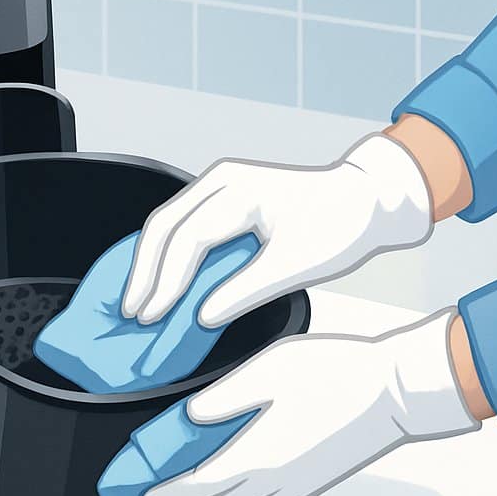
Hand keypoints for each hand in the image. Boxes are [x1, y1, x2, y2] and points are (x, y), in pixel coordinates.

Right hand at [122, 134, 432, 327]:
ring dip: (149, 263)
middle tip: (131, 312)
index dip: (167, 280)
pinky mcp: (221, 196)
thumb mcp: (298, 265)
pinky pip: (180, 223)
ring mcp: (218, 183)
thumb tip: (202, 316)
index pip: (189, 238)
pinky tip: (157, 279)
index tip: (152, 315)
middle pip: (164, 225)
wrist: (365, 198)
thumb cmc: (340, 226)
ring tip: (137, 300)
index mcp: (241, 190)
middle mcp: (221, 179)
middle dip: (144, 272)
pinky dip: (165, 253)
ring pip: (166, 222)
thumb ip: (246, 291)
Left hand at [143, 309, 479, 495]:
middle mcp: (275, 485)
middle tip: (149, 487)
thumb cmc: (333, 373)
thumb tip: (188, 417)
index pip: (197, 485)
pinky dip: (235, 491)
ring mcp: (297, 487)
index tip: (137, 490)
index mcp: (258, 459)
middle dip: (180, 495)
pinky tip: (228, 475)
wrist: (396, 391)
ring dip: (208, 495)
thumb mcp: (264, 373)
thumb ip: (221, 399)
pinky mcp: (312, 481)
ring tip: (181, 481)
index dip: (164, 488)